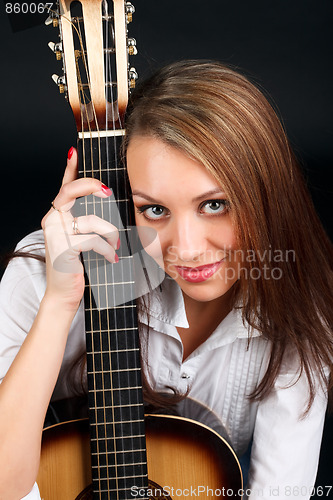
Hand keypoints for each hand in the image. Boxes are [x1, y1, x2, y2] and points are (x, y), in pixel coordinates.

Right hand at [41, 148, 118, 310]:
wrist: (64, 293)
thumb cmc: (77, 264)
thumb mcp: (82, 239)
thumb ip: (89, 222)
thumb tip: (108, 207)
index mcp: (57, 215)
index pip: (64, 187)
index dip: (69, 168)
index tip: (74, 152)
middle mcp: (52, 220)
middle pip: (70, 192)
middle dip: (92, 187)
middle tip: (108, 193)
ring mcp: (55, 233)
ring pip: (90, 220)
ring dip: (110, 232)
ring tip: (116, 245)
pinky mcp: (63, 248)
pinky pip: (92, 240)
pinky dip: (106, 249)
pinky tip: (111, 258)